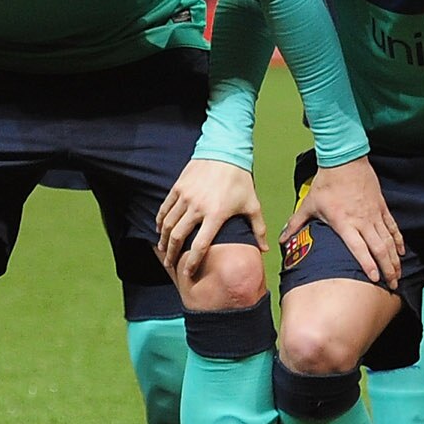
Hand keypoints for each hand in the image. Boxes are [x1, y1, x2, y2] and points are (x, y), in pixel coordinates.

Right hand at [152, 157, 263, 276]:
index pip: (200, 245)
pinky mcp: (178, 187)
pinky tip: (160, 229)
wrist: (224, 150)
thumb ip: (258, 229)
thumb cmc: (239, 179)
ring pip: (168, 224)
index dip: (192, 262)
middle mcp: (197, 207)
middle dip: (171, 254)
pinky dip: (161, 221)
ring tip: (162, 250)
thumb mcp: (252, 204)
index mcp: (215, 215)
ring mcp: (185, 197)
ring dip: (163, 240)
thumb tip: (264, 249)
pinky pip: (165, 208)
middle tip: (169, 265)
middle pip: (178, 237)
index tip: (187, 273)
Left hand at [292, 157, 403, 287]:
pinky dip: (399, 241)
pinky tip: (401, 252)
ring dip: (395, 258)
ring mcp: (374, 214)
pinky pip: (393, 227)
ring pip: (389, 240)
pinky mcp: (381, 207)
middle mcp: (363, 221)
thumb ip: (296, 224)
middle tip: (393, 284)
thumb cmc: (326, 182)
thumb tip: (282, 240)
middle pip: (380, 249)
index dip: (368, 265)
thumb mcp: (309, 204)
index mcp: (345, 223)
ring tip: (398, 274)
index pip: (359, 248)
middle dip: (388, 268)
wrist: (345, 159)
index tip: (375, 279)